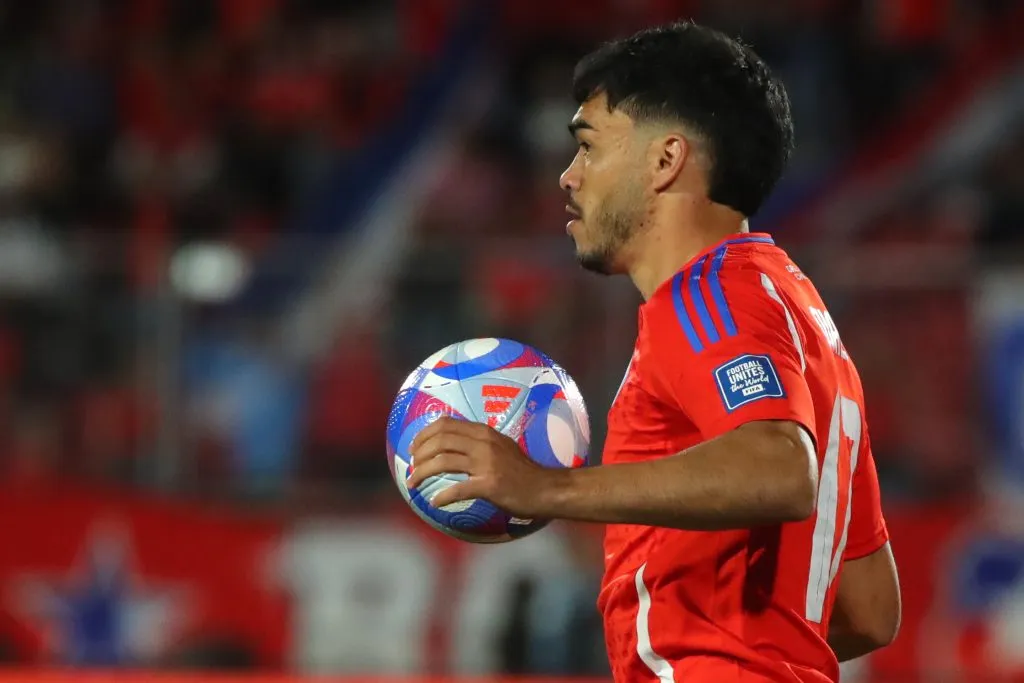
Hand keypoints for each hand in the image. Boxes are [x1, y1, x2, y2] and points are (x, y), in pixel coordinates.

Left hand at [406, 416, 554, 517]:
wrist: (546, 489)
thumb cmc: (522, 471)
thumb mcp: (501, 447)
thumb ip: (479, 443)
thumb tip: (452, 446)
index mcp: (484, 432)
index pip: (446, 423)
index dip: (424, 434)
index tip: (413, 447)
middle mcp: (484, 443)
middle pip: (440, 440)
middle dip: (419, 453)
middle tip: (411, 466)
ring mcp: (487, 464)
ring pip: (443, 461)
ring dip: (422, 472)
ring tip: (413, 483)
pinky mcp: (490, 485)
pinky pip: (457, 489)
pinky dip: (442, 496)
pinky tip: (434, 502)